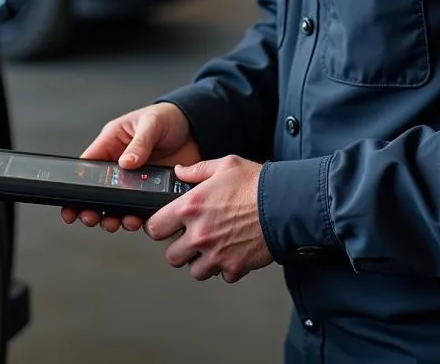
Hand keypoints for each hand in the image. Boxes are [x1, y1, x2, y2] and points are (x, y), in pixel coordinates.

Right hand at [61, 103, 199, 232]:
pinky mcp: (151, 192)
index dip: (76, 185)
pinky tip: (137, 221)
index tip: (69, 204)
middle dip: (91, 208)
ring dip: (113, 216)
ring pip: (116, 205)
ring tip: (115, 222)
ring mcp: (135, 181)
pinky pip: (139, 209)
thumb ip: (139, 143)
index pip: (88, 166)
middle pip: (98, 192)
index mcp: (112, 144)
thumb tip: (125, 163)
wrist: (196, 129)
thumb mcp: (151, 124)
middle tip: (91, 218)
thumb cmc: (167, 118)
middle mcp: (120, 166)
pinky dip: (136, 218)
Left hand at [145, 155, 272, 282]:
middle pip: (171, 256)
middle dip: (179, 248)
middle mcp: (199, 233)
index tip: (165, 225)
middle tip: (190, 238)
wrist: (285, 205)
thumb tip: (180, 171)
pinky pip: (221, 275)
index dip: (159, 226)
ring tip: (213, 246)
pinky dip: (226, 267)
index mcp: (190, 207)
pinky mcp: (234, 267)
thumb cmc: (256, 184)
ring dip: (201, 261)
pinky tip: (233, 250)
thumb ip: (197, 170)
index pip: (154, 228)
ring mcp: (216, 254)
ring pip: (194, 271)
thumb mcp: (225, 165)